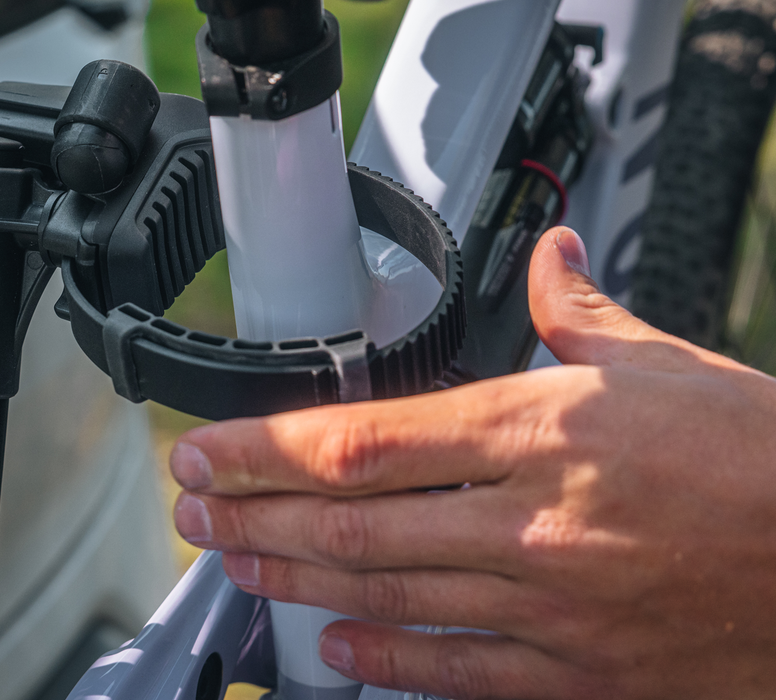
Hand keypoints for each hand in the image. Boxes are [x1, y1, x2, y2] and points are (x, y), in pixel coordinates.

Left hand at [169, 226, 775, 698]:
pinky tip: (332, 652)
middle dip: (257, 514)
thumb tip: (550, 253)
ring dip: (295, 580)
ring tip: (233, 564)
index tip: (211, 448)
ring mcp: (550, 605)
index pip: (366, 438)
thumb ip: (578, 308)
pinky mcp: (583, 673)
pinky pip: (462, 673)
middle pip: (353, 523)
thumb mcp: (662, 360)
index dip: (269, 447)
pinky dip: (389, 664)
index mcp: (538, 427)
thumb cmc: (757, 454)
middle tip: (191, 511)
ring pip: (388, 597)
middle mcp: (529, 519)